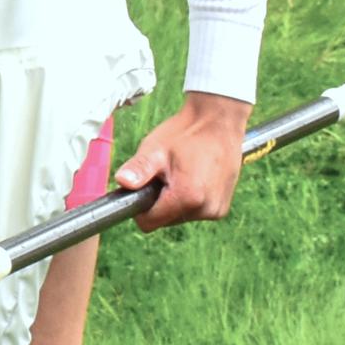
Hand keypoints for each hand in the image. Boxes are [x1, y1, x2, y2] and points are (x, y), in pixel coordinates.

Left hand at [114, 90, 248, 229]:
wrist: (219, 122)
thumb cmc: (185, 133)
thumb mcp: (156, 149)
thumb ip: (139, 168)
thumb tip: (122, 182)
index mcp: (187, 197)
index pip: (149, 222)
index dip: (140, 206)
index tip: (145, 185)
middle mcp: (205, 209)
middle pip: (165, 220)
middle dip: (159, 201)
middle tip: (166, 173)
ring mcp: (216, 210)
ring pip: (179, 217)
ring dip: (175, 200)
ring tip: (182, 173)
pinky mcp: (221, 208)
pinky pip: (195, 212)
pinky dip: (190, 199)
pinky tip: (195, 177)